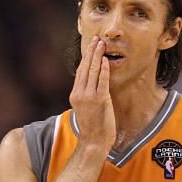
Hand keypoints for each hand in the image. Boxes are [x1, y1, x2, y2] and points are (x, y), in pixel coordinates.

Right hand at [69, 36, 114, 153]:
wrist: (93, 142)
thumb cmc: (92, 128)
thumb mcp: (85, 109)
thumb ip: (87, 96)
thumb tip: (93, 86)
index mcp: (75, 95)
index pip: (80, 72)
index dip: (85, 58)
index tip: (90, 47)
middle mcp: (79, 93)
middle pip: (85, 68)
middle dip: (90, 52)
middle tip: (96, 39)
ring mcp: (88, 97)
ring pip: (92, 71)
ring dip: (97, 56)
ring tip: (101, 44)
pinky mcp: (99, 100)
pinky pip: (102, 81)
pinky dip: (104, 70)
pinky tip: (106, 60)